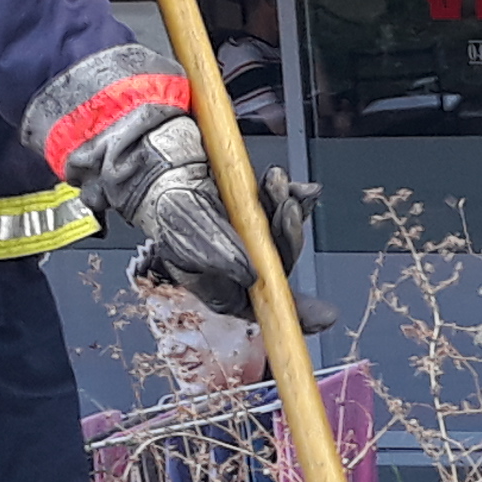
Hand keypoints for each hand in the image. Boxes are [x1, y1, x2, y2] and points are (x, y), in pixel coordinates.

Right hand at [70, 100, 320, 326]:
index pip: (259, 306)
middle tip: (286, 207)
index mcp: (216, 284)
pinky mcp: (252, 213)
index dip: (291, 314)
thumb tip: (252, 276)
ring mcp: (245, 239)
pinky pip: (280, 210)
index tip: (323, 318)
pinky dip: (287, 195)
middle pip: (277, 266)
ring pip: (280, 235)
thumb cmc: (164, 204)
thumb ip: (219, 256)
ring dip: (285, 208)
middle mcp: (235, 266)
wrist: (157, 164)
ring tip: (276, 181)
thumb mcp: (186, 233)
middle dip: (287, 236)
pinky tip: (284, 182)